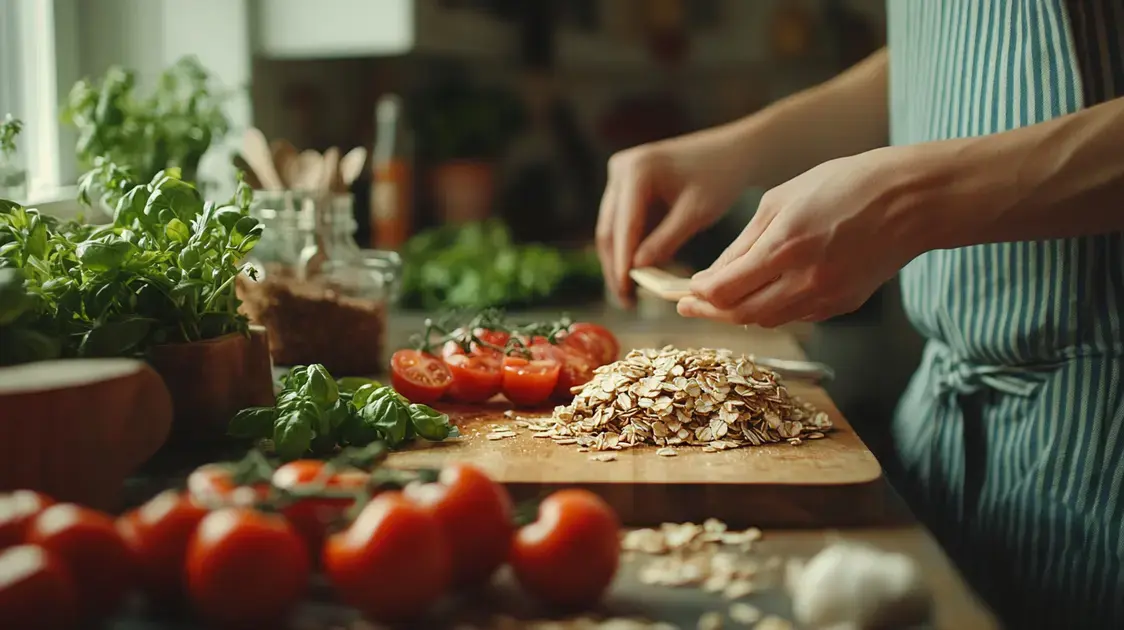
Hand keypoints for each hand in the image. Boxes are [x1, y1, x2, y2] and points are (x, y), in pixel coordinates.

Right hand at [596, 126, 754, 305]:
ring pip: (611, 227)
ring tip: (629, 293)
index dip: (621, 261)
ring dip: (619, 258)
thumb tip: (637, 269)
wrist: (733, 152)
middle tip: (625, 299)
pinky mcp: (627, 185)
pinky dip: (629, 246)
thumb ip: (665, 240)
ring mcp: (621, 175)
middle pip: (609, 228)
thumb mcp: (695, 213)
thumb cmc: (720, 178)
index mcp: (636, 170)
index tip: (624, 291)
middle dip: (615, 265)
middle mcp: (621, 169)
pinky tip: (638, 272)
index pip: (623, 225)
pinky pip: (622, 222)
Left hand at [679, 147, 929, 326]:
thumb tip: (711, 276)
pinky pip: (795, 316)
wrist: (911, 200)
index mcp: (785, 246)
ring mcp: (826, 297)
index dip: (698, 295)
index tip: (684, 290)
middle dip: (710, 311)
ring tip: (723, 297)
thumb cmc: (845, 186)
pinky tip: (764, 293)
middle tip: (690, 304)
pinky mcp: (842, 305)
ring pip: (766, 320)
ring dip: (739, 312)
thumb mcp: (781, 200)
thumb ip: (743, 242)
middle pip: (740, 314)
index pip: (723, 290)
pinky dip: (772, 309)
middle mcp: (805, 280)